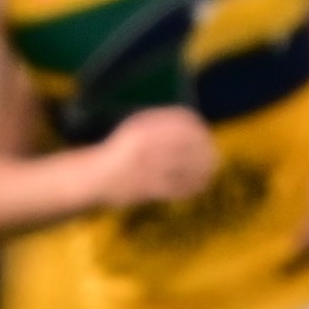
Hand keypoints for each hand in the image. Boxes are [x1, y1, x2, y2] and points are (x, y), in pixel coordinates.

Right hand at [82, 106, 221, 209]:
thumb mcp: (136, 128)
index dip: (197, 129)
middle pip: (187, 144)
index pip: (180, 121)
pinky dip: (191, 187)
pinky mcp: (146, 187)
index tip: (206, 135)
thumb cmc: (120, 152)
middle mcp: (145, 144)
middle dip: (204, 151)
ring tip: (210, 172)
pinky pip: (176, 187)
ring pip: (185, 166)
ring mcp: (146, 167)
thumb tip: (195, 127)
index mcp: (143, 127)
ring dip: (202, 170)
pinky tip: (198, 187)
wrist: (94, 177)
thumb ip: (161, 125)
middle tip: (214, 157)